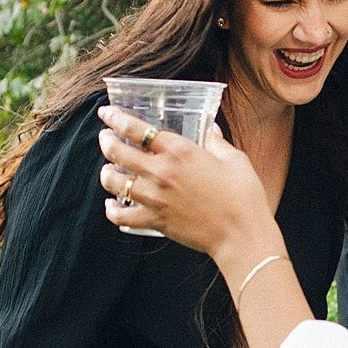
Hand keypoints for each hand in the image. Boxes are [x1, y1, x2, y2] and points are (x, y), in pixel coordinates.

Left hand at [97, 106, 275, 263]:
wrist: (241, 234)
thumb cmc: (243, 195)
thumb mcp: (234, 159)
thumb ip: (217, 141)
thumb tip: (211, 128)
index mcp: (180, 150)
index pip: (137, 129)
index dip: (116, 118)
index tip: (106, 113)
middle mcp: (161, 171)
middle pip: (117, 152)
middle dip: (106, 141)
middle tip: (105, 138)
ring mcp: (155, 197)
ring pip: (114, 182)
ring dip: (106, 174)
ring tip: (107, 171)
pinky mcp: (155, 220)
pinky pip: (121, 216)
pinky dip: (112, 210)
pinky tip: (112, 205)